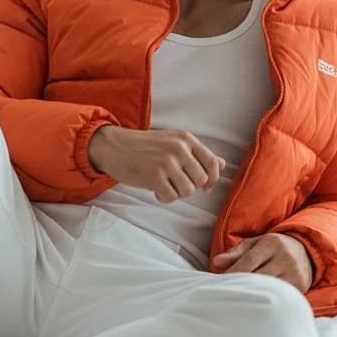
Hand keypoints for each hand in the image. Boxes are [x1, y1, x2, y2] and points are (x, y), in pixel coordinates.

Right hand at [87, 125, 224, 203]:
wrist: (114, 146)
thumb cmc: (144, 146)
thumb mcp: (173, 142)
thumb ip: (197, 154)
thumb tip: (222, 164)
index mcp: (186, 139)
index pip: (212, 163)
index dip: (212, 179)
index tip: (205, 187)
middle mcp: (179, 149)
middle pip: (201, 180)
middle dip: (189, 187)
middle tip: (174, 183)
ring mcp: (167, 162)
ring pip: (187, 191)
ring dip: (176, 193)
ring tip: (163, 184)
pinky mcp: (154, 176)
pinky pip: (171, 197)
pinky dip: (164, 197)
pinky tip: (155, 189)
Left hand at [212, 233, 313, 293]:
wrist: (306, 252)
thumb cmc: (273, 248)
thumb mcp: (255, 244)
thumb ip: (236, 252)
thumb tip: (216, 261)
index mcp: (271, 244)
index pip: (248, 262)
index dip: (232, 274)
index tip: (221, 283)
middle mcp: (284, 258)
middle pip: (257, 277)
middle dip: (241, 286)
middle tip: (227, 295)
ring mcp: (294, 274)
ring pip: (269, 289)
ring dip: (253, 296)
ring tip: (239, 301)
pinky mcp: (299, 288)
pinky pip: (279, 297)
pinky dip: (266, 302)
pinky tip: (256, 305)